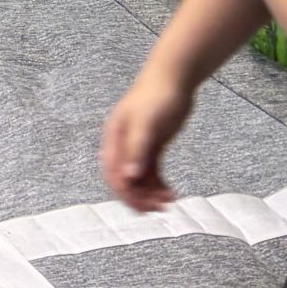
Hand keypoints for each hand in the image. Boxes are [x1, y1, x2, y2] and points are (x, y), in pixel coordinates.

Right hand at [99, 68, 194, 211]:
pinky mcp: (152, 146)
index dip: (126, 192)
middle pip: (124, 178)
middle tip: (160, 208)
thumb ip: (137, 149)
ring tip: (170, 201)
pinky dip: (158, 185)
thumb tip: (129, 176)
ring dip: (151, 193)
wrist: (173, 78)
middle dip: (139, 197)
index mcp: (115, 137)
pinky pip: (151, 172)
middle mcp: (123, 144)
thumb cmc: (157, 97)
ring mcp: (137, 146)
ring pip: (139, 178)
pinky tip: (170, 192)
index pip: (113, 172)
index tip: (144, 207)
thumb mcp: (147, 123)